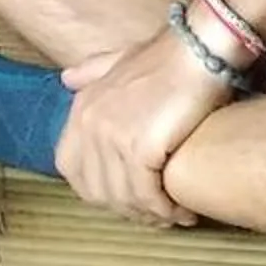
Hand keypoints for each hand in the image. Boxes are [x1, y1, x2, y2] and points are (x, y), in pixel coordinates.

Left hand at [53, 26, 236, 223]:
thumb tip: (65, 78)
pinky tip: (183, 213)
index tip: (126, 198)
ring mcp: (111, 136)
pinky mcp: (139, 149)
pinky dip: (165, 210)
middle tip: (155, 215)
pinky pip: (146, 196)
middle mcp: (89, 123)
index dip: (98, 189)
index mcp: (81, 107)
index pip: (71, 169)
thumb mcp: (121, 58)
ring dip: (149, 215)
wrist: (199, 48)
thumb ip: (92, 71)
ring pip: (123, 197)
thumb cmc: (167, 56)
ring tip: (173, 217)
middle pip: (96, 189)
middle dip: (126, 208)